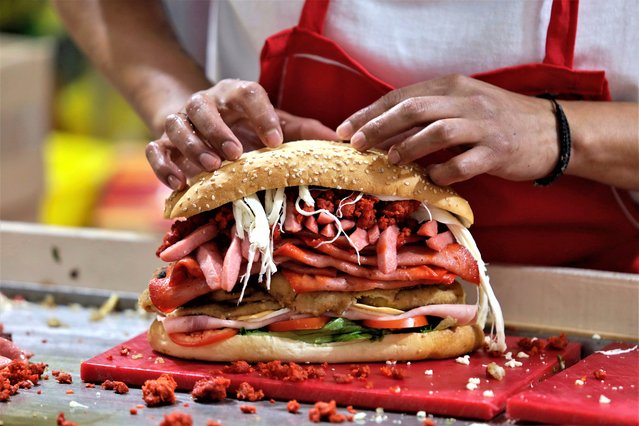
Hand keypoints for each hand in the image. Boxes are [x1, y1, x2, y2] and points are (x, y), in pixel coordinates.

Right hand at [146, 79, 336, 189]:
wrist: (202, 123)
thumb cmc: (246, 127)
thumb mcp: (275, 125)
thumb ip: (302, 132)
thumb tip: (340, 142)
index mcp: (235, 95)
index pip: (247, 94)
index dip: (261, 115)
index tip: (275, 141)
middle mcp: (205, 103)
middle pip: (204, 107)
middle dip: (219, 130)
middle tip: (236, 155)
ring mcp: (180, 121)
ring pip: (177, 125)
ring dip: (193, 146)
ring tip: (212, 167)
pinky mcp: (163, 143)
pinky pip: (156, 150)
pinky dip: (163, 166)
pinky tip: (179, 183)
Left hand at [336, 75, 557, 185]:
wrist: (551, 131)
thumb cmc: (498, 121)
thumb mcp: (463, 105)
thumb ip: (429, 114)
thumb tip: (385, 132)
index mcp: (452, 86)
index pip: (402, 96)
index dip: (370, 113)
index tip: (345, 130)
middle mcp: (466, 101)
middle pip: (413, 109)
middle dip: (378, 127)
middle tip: (356, 145)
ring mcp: (483, 125)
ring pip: (437, 132)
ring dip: (409, 147)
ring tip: (391, 160)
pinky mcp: (497, 151)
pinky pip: (464, 163)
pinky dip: (443, 172)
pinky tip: (432, 179)